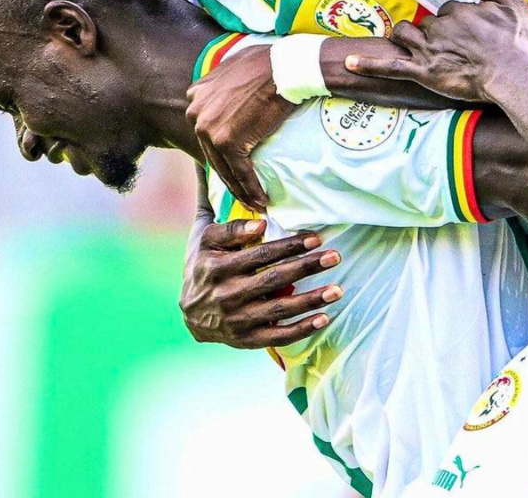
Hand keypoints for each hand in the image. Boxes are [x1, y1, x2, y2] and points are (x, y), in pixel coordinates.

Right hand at [180, 218, 342, 348]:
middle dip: (306, 266)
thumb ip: (216, 209)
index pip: (257, 254)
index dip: (286, 246)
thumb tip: (229, 188)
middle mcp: (225, 293)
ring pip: (279, 308)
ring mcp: (237, 319)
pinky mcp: (246, 339)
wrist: (190, 314)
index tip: (313, 238)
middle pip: (273, 278)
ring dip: (311, 299)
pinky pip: (278, 336)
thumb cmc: (202, 265)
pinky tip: (325, 317)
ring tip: (338, 289)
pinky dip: (302, 328)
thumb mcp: (202, 235)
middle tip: (335, 255)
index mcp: (215, 265)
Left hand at [186, 45, 295, 211]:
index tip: (232, 163)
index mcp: (196, 95)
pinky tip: (261, 200)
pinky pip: (240, 172)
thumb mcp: (232, 66)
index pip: (206, 131)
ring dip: (239, 188)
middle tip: (243, 190)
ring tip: (253, 201)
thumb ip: (222, 83)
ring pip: (224, 167)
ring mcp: (209, 129)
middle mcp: (196, 113)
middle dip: (228, 174)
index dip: (220, 150)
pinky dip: (251, 189)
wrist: (283, 68)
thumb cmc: (267, 63)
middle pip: (212, 153)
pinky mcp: (227, 142)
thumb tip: (228, 87)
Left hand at [344, 0, 527, 102]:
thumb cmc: (521, 44)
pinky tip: (349, 63)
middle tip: (455, 49)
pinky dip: (368, 65)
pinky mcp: (422, 73)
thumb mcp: (512, 4)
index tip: (470, 34)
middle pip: (426, 24)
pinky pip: (389, 67)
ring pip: (404, 35)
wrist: (517, 76)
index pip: (448, 10)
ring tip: (416, 47)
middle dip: (435, 33)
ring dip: (406, 38)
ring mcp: (428, 51)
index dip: (457, 22)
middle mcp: (440, 28)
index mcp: (460, 11)